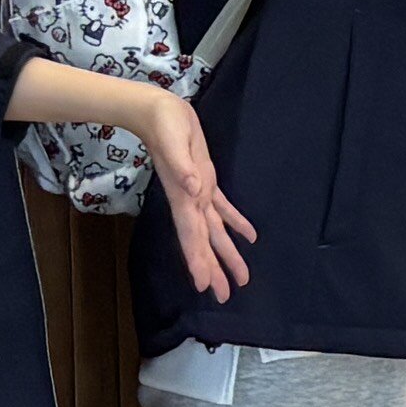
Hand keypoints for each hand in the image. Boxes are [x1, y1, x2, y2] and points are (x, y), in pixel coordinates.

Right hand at [136, 84, 256, 300]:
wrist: (156, 110)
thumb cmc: (164, 124)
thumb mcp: (174, 142)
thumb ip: (182, 166)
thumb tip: (194, 188)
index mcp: (183, 197)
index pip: (192, 235)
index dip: (198, 261)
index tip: (205, 286)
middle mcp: (190, 201)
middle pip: (203, 242)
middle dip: (213, 269)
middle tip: (225, 296)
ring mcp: (197, 192)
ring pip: (214, 231)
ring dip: (226, 254)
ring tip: (240, 277)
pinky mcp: (205, 179)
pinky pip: (222, 208)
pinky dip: (235, 223)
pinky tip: (249, 237)